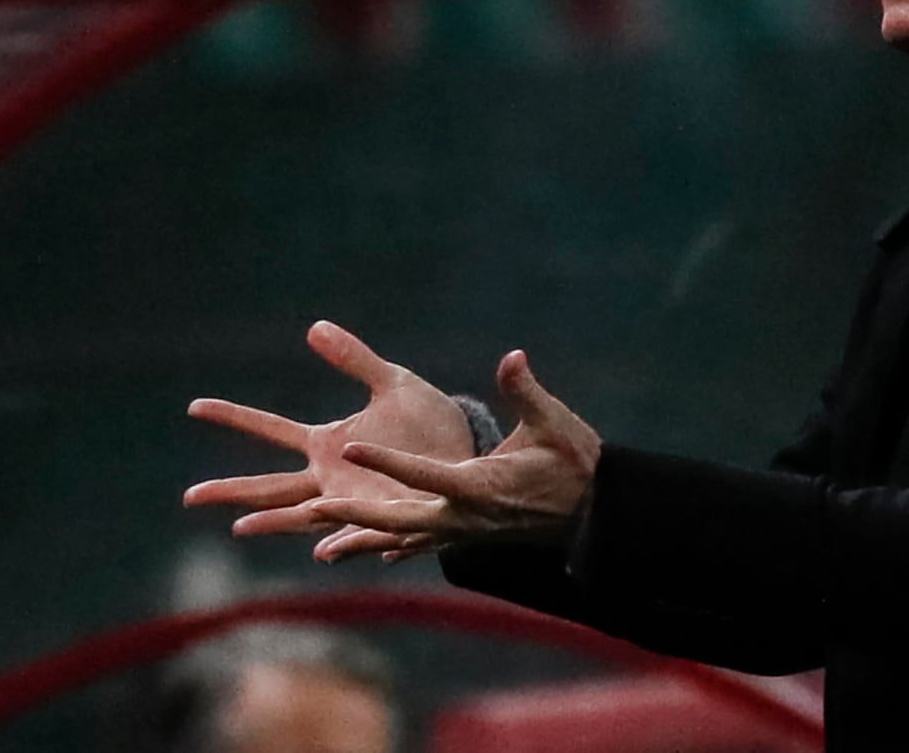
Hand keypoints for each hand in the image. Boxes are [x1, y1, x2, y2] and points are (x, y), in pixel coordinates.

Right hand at [183, 321, 474, 553]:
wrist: (469, 452)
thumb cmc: (427, 421)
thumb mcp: (391, 382)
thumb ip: (354, 359)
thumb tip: (314, 327)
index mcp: (327, 444)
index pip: (271, 430)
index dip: (234, 417)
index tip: (195, 406)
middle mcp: (331, 479)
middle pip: (271, 488)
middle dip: (232, 491)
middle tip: (189, 496)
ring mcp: (355, 502)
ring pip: (305, 518)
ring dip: (275, 523)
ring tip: (239, 529)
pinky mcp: (388, 518)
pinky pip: (362, 533)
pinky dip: (342, 541)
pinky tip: (323, 550)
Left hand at [271, 349, 600, 563]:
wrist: (595, 512)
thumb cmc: (574, 461)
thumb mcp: (553, 421)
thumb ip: (526, 390)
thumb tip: (512, 358)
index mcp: (481, 485)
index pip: (423, 472)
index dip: (386, 458)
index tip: (350, 442)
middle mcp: (465, 517)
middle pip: (400, 520)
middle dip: (355, 515)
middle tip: (313, 508)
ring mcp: (464, 533)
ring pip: (403, 540)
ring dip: (361, 538)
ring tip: (318, 545)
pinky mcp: (467, 537)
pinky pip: (419, 546)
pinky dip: (386, 547)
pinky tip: (359, 550)